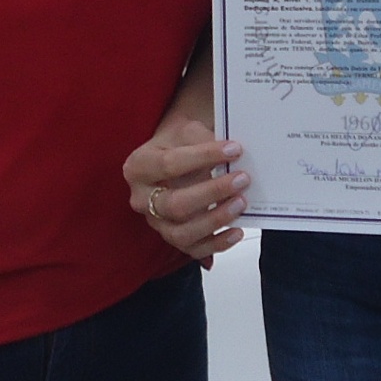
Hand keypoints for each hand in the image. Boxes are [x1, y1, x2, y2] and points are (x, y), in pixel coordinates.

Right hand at [124, 118, 247, 260]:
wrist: (172, 154)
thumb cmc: (178, 142)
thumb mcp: (185, 131)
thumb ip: (203, 139)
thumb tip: (232, 154)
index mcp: (139, 167)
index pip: (170, 164)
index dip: (204, 157)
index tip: (234, 149)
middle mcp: (141, 199)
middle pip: (175, 204)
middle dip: (212, 193)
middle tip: (242, 179)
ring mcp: (156, 222)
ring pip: (182, 233)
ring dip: (215, 220)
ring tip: (241, 203)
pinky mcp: (172, 238)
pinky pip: (193, 250)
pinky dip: (217, 244)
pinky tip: (236, 232)